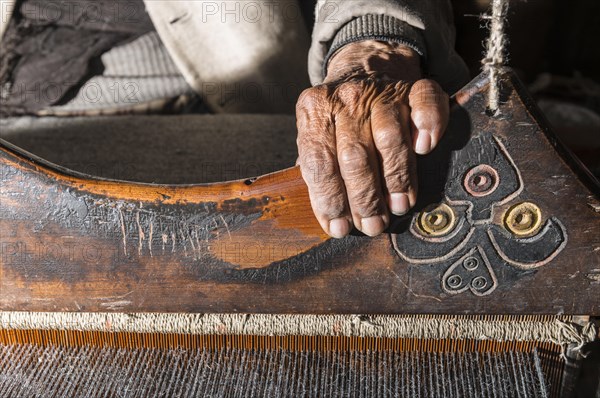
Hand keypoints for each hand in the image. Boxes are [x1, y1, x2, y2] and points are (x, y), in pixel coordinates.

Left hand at [296, 40, 448, 237]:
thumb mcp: (316, 135)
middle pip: (354, 156)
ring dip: (396, 178)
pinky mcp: (414, 87)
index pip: (318, 162)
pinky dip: (428, 127)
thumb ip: (317, 171)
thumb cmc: (338, 117)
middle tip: (373, 225)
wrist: (365, 67)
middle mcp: (346, 99)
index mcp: (314, 111)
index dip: (330, 200)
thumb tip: (331, 219)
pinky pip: (426, 105)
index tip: (340, 228)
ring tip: (398, 206)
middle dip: (364, 199)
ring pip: (390, 139)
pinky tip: (424, 149)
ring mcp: (382, 91)